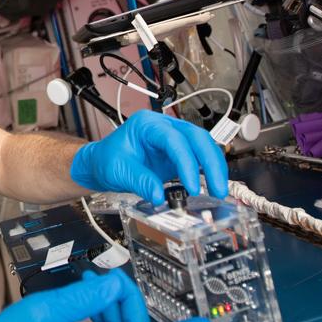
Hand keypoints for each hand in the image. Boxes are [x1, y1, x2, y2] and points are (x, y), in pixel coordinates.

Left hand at [70, 109, 227, 204]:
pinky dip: (208, 169)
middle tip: (218, 187)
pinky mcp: (177, 152)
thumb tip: (160, 196)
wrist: (102, 163)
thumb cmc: (107, 159)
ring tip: (218, 189)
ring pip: (203, 144)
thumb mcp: (119, 171)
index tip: (192, 186)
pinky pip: (199, 157)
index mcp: (147, 125)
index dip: (186, 163)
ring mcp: (173, 138)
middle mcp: (163, 127)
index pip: (174, 140)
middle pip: (196, 137)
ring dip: (214, 166)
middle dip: (211, 162)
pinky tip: (213, 183)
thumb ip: (140, 182)